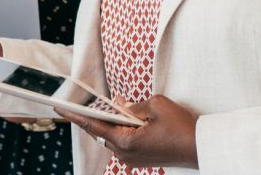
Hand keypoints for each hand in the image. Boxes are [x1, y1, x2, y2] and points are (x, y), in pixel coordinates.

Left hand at [58, 95, 200, 168]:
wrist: (200, 148)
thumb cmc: (181, 127)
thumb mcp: (156, 106)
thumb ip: (133, 105)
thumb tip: (121, 105)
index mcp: (125, 142)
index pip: (93, 126)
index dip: (75, 116)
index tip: (60, 108)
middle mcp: (125, 154)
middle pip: (103, 132)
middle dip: (98, 116)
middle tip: (88, 101)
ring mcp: (133, 159)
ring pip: (114, 137)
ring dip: (113, 123)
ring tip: (114, 107)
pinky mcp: (141, 159)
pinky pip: (125, 142)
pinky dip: (124, 130)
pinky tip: (129, 118)